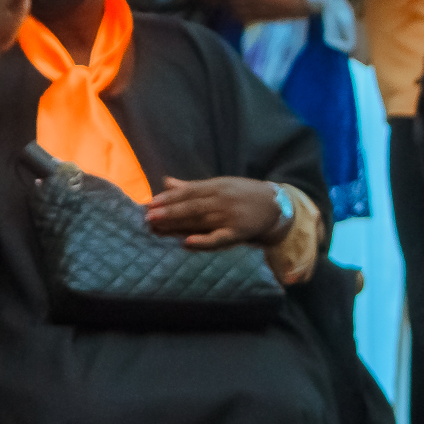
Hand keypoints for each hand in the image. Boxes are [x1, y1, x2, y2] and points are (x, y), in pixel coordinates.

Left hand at [145, 176, 287, 248]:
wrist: (276, 205)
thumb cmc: (242, 194)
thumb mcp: (219, 185)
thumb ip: (191, 186)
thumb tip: (166, 181)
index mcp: (216, 186)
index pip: (188, 192)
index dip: (168, 198)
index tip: (149, 203)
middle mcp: (222, 200)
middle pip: (191, 206)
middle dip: (168, 211)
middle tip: (148, 216)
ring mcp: (230, 216)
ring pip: (200, 221)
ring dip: (177, 225)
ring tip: (158, 227)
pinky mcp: (238, 232)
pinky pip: (219, 238)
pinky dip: (203, 241)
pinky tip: (187, 243)